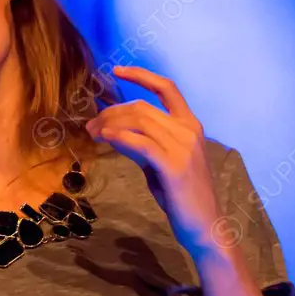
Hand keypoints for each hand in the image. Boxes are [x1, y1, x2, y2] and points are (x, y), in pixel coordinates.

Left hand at [85, 66, 222, 258]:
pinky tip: (105, 139)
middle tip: (90, 125)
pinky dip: (119, 137)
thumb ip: (143, 143)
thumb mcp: (160, 162)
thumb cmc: (180, 195)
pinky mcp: (175, 166)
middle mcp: (189, 131)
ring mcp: (184, 147)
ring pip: (139, 121)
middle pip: (142, 107)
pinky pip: (141, 143)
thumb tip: (113, 131)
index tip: (116, 70)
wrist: (204, 225)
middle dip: (111, 112)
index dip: (141, 75)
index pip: (167, 88)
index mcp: (190, 125)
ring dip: (110, 124)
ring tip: (93, 133)